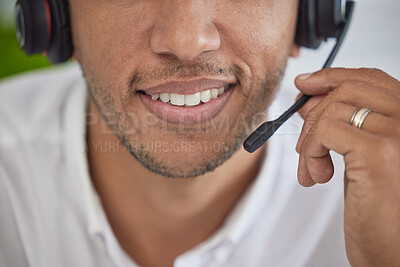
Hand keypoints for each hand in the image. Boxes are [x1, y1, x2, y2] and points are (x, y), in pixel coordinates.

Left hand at [295, 68, 399, 266]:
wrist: (394, 253)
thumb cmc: (380, 211)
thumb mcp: (358, 158)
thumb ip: (340, 125)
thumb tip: (309, 99)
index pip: (371, 79)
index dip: (334, 77)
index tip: (305, 84)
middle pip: (349, 89)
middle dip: (314, 111)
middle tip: (304, 144)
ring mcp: (399, 134)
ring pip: (331, 109)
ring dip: (309, 141)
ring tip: (312, 171)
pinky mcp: (379, 153)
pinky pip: (325, 130)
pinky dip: (310, 151)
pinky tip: (316, 177)